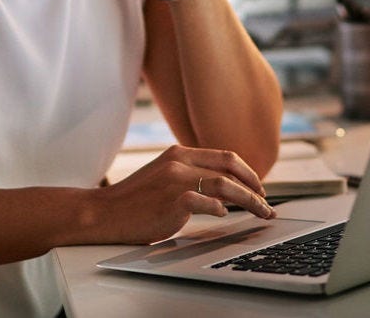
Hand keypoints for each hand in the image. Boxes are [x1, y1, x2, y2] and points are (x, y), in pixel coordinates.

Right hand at [95, 144, 275, 244]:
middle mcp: (180, 162)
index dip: (247, 171)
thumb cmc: (134, 201)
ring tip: (261, 212)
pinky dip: (220, 209)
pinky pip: (207, 203)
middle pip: (231, 167)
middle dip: (255, 184)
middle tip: (266, 200)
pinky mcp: (173, 201)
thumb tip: (222, 191)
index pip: (224, 155)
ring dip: (249, 201)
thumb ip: (188, 174)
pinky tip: (225, 215)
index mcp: (179, 153)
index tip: (258, 186)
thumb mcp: (162, 176)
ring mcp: (176, 180)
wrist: (103, 213)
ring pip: (225, 185)